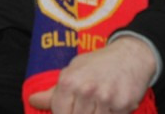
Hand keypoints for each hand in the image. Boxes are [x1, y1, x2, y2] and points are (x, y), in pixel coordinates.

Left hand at [28, 36, 156, 113]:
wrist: (131, 56)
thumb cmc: (98, 64)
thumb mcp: (73, 71)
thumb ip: (53, 91)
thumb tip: (33, 100)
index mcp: (69, 81)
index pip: (59, 112)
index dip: (64, 113)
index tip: (71, 108)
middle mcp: (86, 89)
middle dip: (81, 113)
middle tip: (89, 103)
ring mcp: (105, 98)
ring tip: (100, 102)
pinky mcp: (123, 105)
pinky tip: (113, 103)